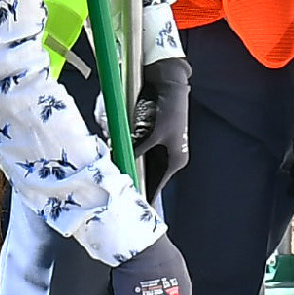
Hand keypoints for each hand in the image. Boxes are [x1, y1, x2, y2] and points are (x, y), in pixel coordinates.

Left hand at [133, 57, 190, 197]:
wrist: (169, 86)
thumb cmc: (168, 110)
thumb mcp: (153, 133)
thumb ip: (138, 149)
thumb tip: (123, 160)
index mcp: (175, 160)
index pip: (158, 184)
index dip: (148, 195)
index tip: (139, 208)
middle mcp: (169, 157)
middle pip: (150, 176)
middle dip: (137, 181)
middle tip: (122, 196)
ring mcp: (161, 147)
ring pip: (143, 164)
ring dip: (131, 167)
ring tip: (118, 180)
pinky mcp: (153, 137)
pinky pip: (140, 152)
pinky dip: (131, 155)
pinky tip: (119, 158)